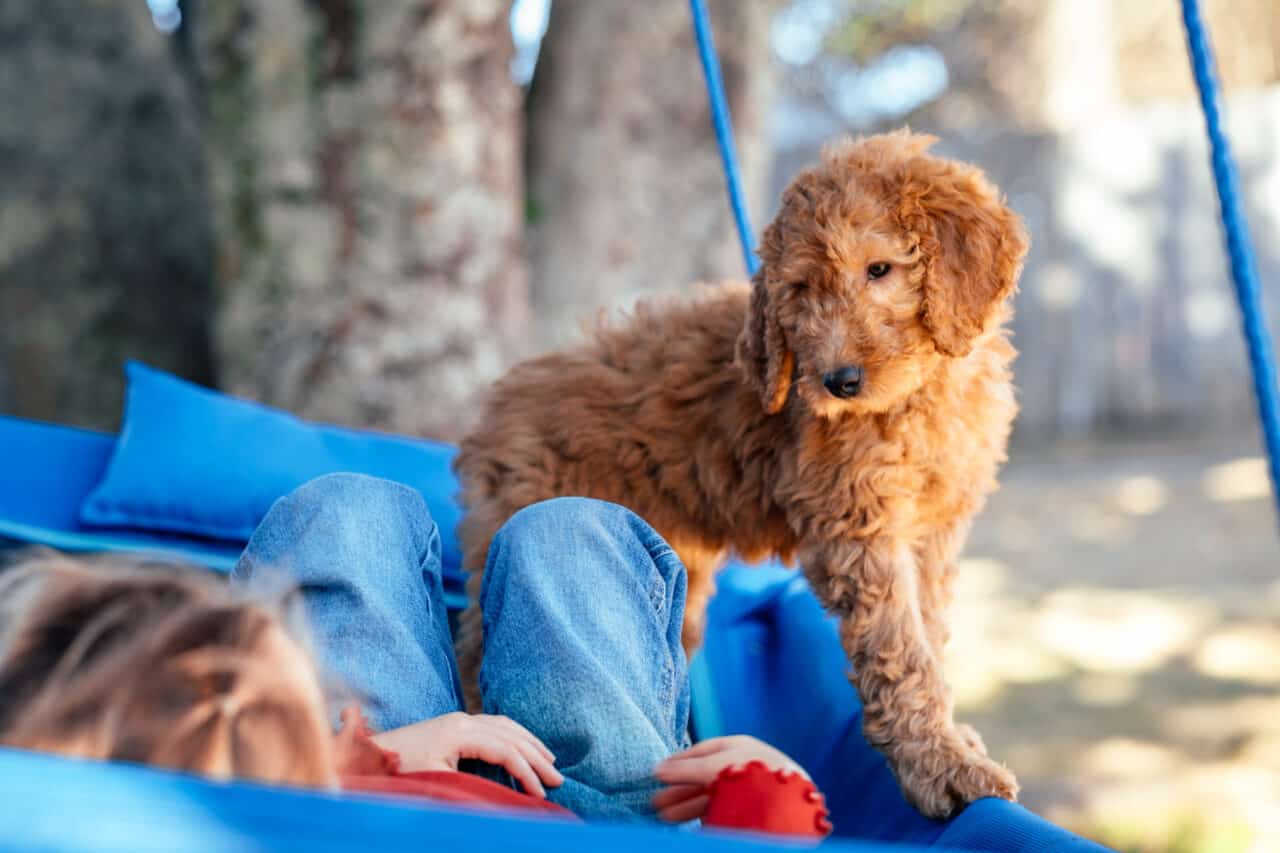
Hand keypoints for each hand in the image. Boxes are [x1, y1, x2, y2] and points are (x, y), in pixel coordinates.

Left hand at [372, 712, 562, 797]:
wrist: (365, 756)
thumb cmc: (397, 771)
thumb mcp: (434, 784)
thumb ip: (469, 792)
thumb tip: (500, 809)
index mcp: (460, 732)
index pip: (505, 750)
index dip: (526, 773)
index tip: (540, 795)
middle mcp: (462, 720)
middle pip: (511, 735)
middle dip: (536, 758)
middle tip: (558, 780)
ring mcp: (458, 720)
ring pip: (505, 725)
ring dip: (529, 743)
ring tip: (549, 762)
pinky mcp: (453, 725)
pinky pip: (494, 725)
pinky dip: (513, 736)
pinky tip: (521, 747)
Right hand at [652, 735, 807, 822]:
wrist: (787, 802)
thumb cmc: (751, 773)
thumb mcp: (714, 766)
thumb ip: (687, 769)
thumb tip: (657, 770)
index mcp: (738, 747)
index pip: (702, 751)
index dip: (679, 762)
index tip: (658, 772)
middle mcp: (742, 766)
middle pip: (704, 778)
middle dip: (679, 790)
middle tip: (656, 802)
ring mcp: (748, 789)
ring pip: (710, 798)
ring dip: (686, 807)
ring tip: (664, 817)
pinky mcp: (751, 810)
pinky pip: (723, 812)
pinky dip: (705, 817)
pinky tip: (692, 827)